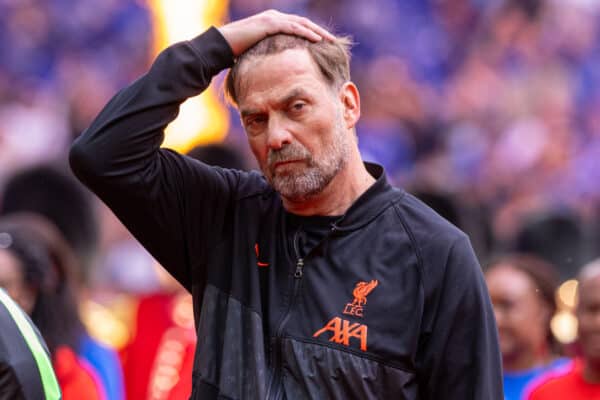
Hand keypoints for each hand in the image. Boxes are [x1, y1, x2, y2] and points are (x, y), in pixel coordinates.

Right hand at [218, 10, 334, 56]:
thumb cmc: (236, 52)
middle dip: (319, 31)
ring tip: (330, 40)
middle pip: (303, 23)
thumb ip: (269, 54)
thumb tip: (277, 69)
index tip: (325, 43)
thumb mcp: (258, 52)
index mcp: (273, 22)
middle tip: (333, 40)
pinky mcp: (269, 24)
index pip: (298, 26)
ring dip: (317, 32)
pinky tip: (317, 40)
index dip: (312, 33)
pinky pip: (292, 28)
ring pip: (301, 23)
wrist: (221, 45)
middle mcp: (274, 17)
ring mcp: (272, 19)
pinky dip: (306, 33)